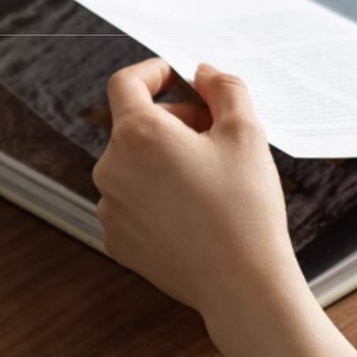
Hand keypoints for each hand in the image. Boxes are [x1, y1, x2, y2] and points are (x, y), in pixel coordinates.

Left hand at [93, 58, 304, 324]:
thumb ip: (223, 87)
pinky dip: (156, 197)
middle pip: (134, 127)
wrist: (241, 284)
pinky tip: (193, 213)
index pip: (125, 83)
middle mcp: (111, 170)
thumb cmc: (245, 208)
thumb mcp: (246, 133)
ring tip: (208, 180)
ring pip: (133, 167)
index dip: (152, 72)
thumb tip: (203, 72)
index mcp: (138, 135)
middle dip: (173, 122)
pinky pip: (133, 204)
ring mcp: (111, 209)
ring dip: (164, 161)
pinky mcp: (118, 242)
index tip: (174, 76)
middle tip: (215, 135)